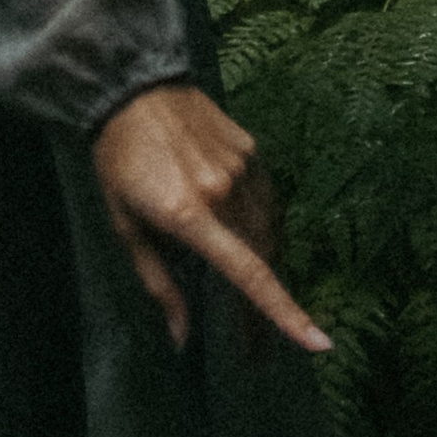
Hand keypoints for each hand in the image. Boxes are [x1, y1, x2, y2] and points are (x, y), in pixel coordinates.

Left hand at [91, 80, 329, 355]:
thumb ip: (158, 282)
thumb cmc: (118, 161)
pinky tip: (253, 242)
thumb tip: (181, 337)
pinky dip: (264, 227)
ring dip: (268, 268)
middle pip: (263, 260)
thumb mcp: (125, 224)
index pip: (248, 273)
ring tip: (257, 303)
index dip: (284, 311)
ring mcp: (241, 168)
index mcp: (188, 213)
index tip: (319, 342)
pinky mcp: (251, 150)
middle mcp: (222, 191)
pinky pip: (267, 201)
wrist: (130, 86)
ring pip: (269, 231)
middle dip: (269, 310)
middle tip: (258, 350)